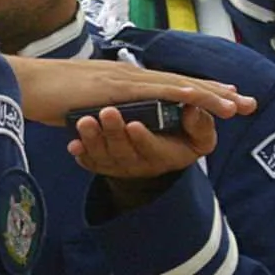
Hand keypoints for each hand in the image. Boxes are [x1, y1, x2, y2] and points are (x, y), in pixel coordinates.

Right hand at [7, 54, 255, 124]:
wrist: (24, 85)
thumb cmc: (47, 97)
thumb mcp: (83, 105)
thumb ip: (102, 110)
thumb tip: (112, 121)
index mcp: (124, 80)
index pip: (170, 86)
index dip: (202, 93)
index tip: (229, 101)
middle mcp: (128, 74)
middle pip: (182, 83)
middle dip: (218, 93)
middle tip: (250, 103)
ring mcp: (122, 78)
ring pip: (175, 84)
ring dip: (208, 94)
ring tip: (237, 104)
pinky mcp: (113, 87)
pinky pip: (152, 90)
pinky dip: (179, 92)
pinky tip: (200, 97)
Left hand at [69, 105, 216, 208]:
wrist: (160, 152)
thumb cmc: (182, 138)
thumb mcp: (199, 135)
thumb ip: (201, 125)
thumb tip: (194, 109)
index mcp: (164, 155)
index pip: (153, 149)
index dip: (143, 139)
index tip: (135, 124)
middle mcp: (139, 163)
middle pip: (123, 152)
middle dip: (114, 133)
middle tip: (107, 112)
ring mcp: (118, 164)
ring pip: (102, 156)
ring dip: (92, 139)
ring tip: (84, 121)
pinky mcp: (102, 163)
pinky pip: (89, 162)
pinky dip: (81, 153)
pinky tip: (73, 143)